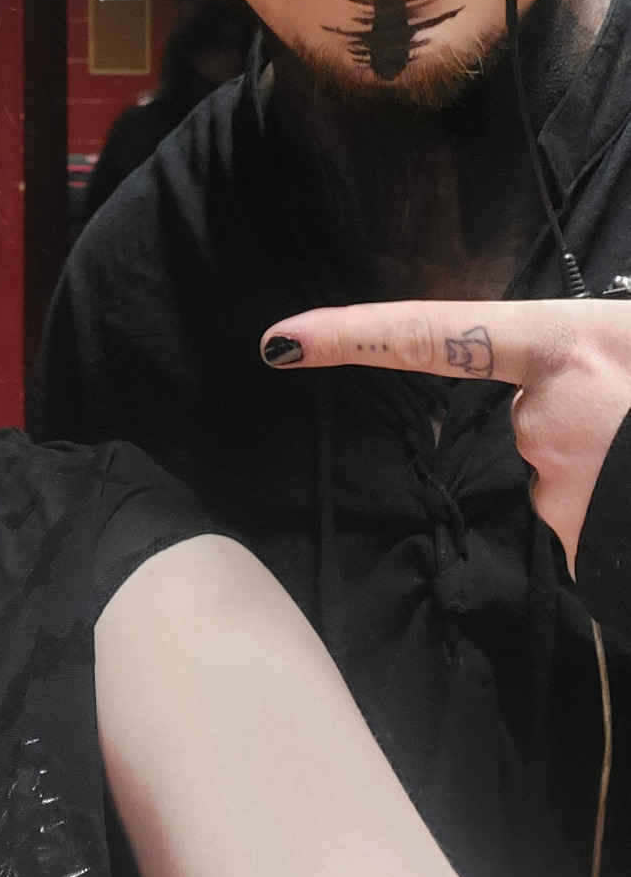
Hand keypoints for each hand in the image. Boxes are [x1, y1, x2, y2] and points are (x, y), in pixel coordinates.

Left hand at [260, 299, 630, 570]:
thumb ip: (595, 358)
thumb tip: (567, 377)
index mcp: (567, 345)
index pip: (434, 333)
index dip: (353, 334)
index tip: (280, 339)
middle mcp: (549, 415)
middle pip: (530, 422)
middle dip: (587, 426)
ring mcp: (563, 485)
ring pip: (564, 477)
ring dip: (607, 472)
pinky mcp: (579, 542)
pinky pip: (583, 523)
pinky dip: (614, 513)